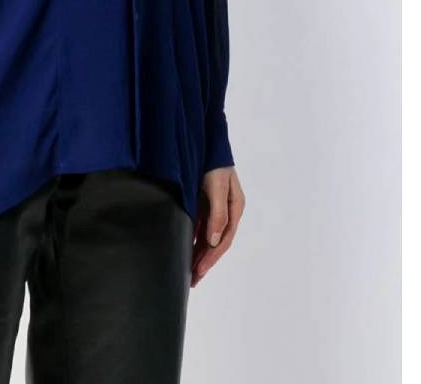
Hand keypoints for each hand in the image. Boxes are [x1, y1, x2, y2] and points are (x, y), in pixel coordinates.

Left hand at [190, 165, 244, 286]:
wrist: (205, 140)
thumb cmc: (213, 162)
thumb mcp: (217, 187)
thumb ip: (217, 213)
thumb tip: (213, 241)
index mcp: (235, 208)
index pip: (223, 239)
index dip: (211, 257)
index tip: (199, 271)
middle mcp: (227, 210)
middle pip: (216, 241)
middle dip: (205, 261)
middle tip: (192, 280)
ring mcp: (215, 206)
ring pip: (207, 235)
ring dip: (198, 252)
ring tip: (189, 271)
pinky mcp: (204, 201)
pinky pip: (199, 224)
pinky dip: (193, 237)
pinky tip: (185, 248)